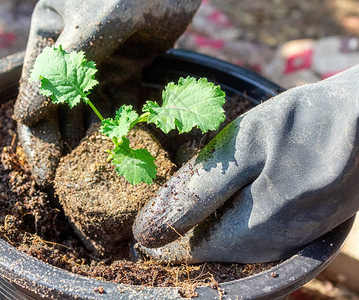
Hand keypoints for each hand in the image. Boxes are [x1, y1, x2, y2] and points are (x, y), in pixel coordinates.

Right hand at [14, 0, 200, 185]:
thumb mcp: (94, 22)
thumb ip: (66, 66)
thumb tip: (27, 115)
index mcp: (50, 36)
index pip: (36, 93)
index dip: (38, 135)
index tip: (44, 172)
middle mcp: (72, 52)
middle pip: (62, 106)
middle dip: (65, 144)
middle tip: (68, 183)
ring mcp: (103, 61)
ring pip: (94, 108)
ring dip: (95, 138)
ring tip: (97, 172)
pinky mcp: (130, 65)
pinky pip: (124, 101)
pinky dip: (126, 122)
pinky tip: (126, 147)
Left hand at [133, 65, 358, 263]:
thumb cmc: (304, 120)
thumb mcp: (245, 141)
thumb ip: (204, 184)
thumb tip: (160, 220)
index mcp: (265, 217)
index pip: (203, 244)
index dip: (172, 238)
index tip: (145, 234)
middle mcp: (285, 238)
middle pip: (224, 253)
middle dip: (191, 241)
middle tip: (165, 229)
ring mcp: (303, 236)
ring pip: (246, 250)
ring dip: (216, 238)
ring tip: (196, 222)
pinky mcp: (315, 228)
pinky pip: (269, 242)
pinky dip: (243, 233)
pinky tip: (235, 215)